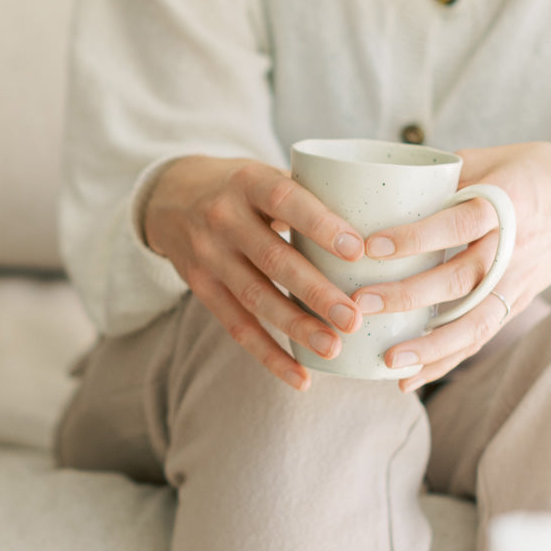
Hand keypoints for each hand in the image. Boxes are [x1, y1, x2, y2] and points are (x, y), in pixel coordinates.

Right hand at [143, 155, 365, 389]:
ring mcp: (208, 255)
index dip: (320, 225)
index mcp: (247, 181)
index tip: (358, 250)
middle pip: (272, 258)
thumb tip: (381, 229)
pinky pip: (236, 325)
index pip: (284, 200)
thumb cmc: (240, 187)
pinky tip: (301, 377)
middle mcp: (222, 217)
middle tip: (354, 318)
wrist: (170, 197)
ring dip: (296, 327)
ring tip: (333, 348)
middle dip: (315, 291)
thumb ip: (309, 195)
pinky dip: (269, 354)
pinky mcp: (201, 286)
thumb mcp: (264, 174)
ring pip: (255, 297)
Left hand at [350, 143, 550, 390]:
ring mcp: (517, 280)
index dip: (416, 236)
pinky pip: (480, 337)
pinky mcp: (515, 304)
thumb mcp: (485, 160)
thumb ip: (436, 177)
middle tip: (361, 303)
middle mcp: (514, 247)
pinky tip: (408, 380)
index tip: (372, 246)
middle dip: (409, 295)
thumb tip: (373, 185)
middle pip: (462, 277)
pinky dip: (444, 361)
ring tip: (387, 361)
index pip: (459, 222)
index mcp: (506, 202)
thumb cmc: (519, 171)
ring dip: (429, 345)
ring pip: (475, 319)